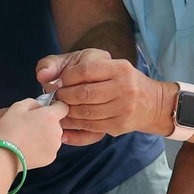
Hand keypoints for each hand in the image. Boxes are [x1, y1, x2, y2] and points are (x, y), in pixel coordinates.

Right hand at [0, 98, 69, 170]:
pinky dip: (42, 147)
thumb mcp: (17, 107)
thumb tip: (39, 106)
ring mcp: (55, 146)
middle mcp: (57, 131)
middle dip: (47, 122)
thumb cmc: (10, 131)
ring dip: (45, 135)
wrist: (5, 155)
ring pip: (53, 136)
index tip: (46, 109)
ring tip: (28, 138)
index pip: (63, 107)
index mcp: (50, 117)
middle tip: (30, 125)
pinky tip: (30, 146)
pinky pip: (49, 148)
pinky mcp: (51, 157)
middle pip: (57, 122)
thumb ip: (33, 102)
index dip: (54, 106)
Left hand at [46, 50, 169, 142]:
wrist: (152, 102)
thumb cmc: (120, 80)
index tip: (60, 82)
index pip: (85, 70)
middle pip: (83, 94)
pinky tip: (65, 126)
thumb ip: (68, 64)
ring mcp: (123, 108)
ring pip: (85, 113)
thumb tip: (42, 75)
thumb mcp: (102, 64)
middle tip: (58, 97)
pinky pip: (91, 129)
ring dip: (67, 113)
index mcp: (119, 68)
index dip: (67, 77)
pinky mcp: (120, 125)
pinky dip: (74, 128)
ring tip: (59, 110)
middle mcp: (124, 87)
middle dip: (64, 96)